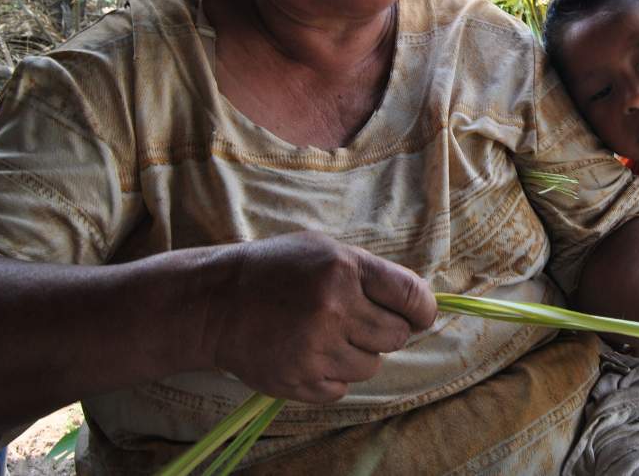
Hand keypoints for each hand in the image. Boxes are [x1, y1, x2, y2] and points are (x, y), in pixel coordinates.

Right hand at [206, 231, 436, 403]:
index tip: (419, 316)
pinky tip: (309, 353)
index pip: (412, 296)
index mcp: (344, 269)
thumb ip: (370, 273)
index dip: (423, 310)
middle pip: (396, 336)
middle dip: (386, 330)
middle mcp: (334, 308)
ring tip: (327, 335)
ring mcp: (316, 348)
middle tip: (359, 321)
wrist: (215, 302)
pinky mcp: (300, 380)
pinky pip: (342, 388)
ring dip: (357, 354)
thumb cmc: (275, 270)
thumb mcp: (324, 251)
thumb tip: (415, 303)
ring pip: (371, 365)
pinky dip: (332, 375)